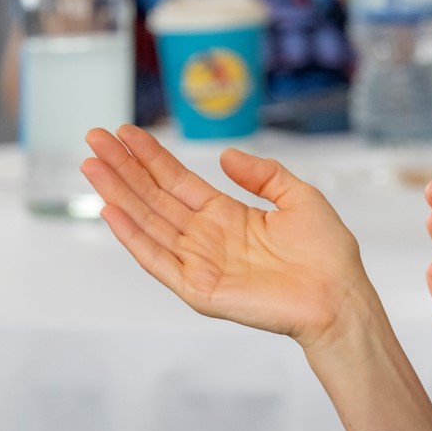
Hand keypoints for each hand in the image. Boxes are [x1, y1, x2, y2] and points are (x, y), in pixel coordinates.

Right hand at [83, 126, 374, 348]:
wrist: (340, 297)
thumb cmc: (327, 254)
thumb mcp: (299, 197)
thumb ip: (262, 174)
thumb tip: (226, 154)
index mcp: (227, 216)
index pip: (177, 181)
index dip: (150, 157)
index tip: (125, 133)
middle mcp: (206, 238)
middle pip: (154, 197)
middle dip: (123, 168)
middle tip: (94, 138)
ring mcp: (198, 263)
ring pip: (148, 222)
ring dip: (118, 194)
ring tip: (91, 165)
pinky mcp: (197, 289)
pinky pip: (158, 260)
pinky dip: (133, 236)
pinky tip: (112, 210)